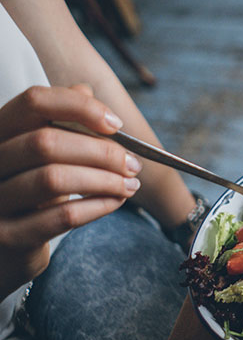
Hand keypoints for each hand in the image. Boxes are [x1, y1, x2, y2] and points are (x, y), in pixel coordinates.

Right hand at [0, 85, 141, 296]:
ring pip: (53, 179)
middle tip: (133, 164)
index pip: (33, 101)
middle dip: (101, 152)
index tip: (116, 124)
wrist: (4, 248)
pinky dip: (97, 206)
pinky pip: (60, 217)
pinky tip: (115, 202)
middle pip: (47, 142)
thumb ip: (59, 121)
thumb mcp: (40, 155)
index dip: (80, 107)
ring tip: (130, 185)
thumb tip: (86, 90)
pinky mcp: (7, 236)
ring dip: (104, 180)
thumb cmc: (29, 194)